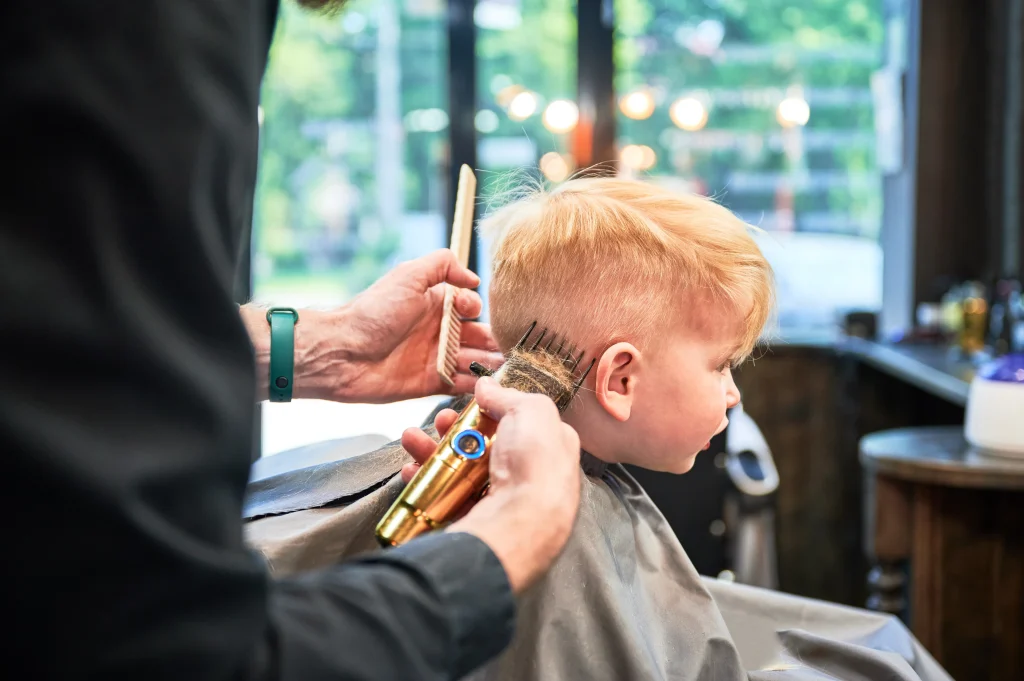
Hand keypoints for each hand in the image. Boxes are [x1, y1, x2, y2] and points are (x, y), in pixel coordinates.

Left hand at [242, 250, 504, 402]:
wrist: (342, 352)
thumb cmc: (372, 313)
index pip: (467, 306)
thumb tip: (473, 278)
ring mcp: (433, 358)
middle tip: (508, 348)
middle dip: (492, 341)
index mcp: (431, 304)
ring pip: (471, 361)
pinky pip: (458, 385)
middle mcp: (435, 331)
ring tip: (503, 369)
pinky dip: (473, 386)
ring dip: (488, 365)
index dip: (475, 308)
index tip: (472, 310)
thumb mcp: (407, 276)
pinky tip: (486, 386)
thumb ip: (442, 265)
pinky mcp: (428, 384)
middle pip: (475, 336)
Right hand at [402, 378, 581, 593]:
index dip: (495, 409)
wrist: (518, 528)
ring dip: (432, 451)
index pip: (522, 423)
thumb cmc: (534, 466)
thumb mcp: (532, 412)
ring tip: (411, 440)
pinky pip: (446, 497)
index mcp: (552, 449)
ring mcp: (502, 501)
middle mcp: (529, 476)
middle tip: (440, 420)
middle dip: (455, 429)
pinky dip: (426, 481)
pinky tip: (411, 471)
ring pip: (461, 470)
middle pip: (485, 445)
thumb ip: (510, 396)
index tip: (471, 401)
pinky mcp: (477, 521)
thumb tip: (488, 385)